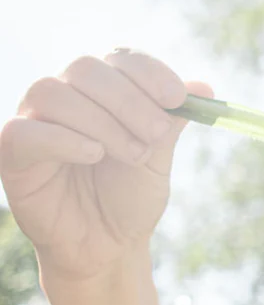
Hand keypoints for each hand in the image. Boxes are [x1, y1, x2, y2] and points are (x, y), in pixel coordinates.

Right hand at [0, 50, 212, 284]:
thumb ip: (172, 121)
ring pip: (55, 93)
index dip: (149, 72)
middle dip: (129, 100)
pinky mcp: (13, 153)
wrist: (107, 246)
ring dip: (102, 122)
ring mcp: (34, 120)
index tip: (177, 97)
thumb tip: (203, 87)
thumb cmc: (130, 197)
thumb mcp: (158, 158)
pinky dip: (64, 139)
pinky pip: (26, 131)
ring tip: (132, 155)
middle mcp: (64, 95)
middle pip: (86, 69)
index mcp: (102, 89)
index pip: (120, 58)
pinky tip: (93, 155)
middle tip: (157, 135)